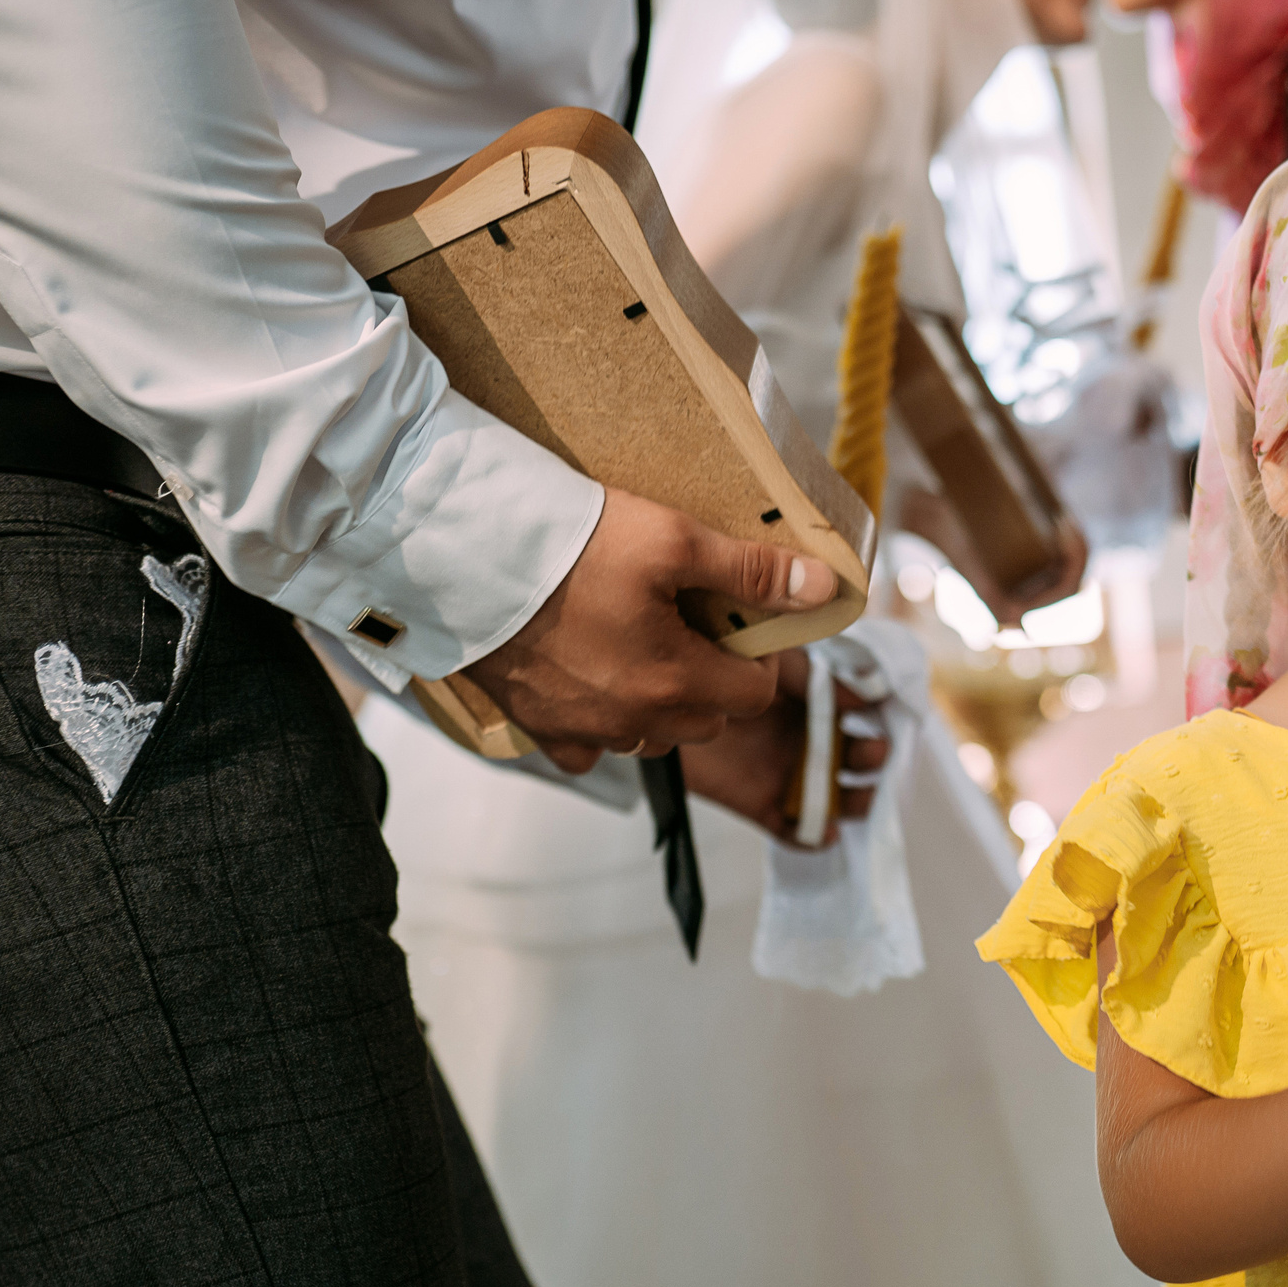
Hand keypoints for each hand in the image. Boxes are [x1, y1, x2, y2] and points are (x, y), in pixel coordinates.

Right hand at [459, 486, 837, 772]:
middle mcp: (633, 722)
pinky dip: (601, 721)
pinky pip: (591, 747)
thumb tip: (824, 589)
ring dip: (660, 702)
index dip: (755, 659)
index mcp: (676, 682)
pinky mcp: (538, 729)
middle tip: (687, 626)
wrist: (463, 553)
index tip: (734, 623)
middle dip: (712, 681)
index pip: (754, 695)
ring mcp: (583, 732)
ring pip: (651, 736)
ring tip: (639, 643)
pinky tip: (591, 676)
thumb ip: (753, 572)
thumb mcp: (674, 539)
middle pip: (707, 720)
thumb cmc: (572, 542)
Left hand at [673, 649, 892, 843]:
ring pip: (834, 798)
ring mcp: (785, 774)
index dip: (878, 719)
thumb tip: (866, 698)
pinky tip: (822, 833)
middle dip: (870, 759)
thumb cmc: (715, 666)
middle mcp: (806, 742)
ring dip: (853, 802)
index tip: (888, 715)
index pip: (860, 718)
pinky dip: (811, 838)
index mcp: (814, 705)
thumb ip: (817, 678)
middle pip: (856, 761)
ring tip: (856, 797)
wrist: (662, 697)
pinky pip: (792, 830)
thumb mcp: (772, 662)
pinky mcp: (759, 803)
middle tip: (872, 750)